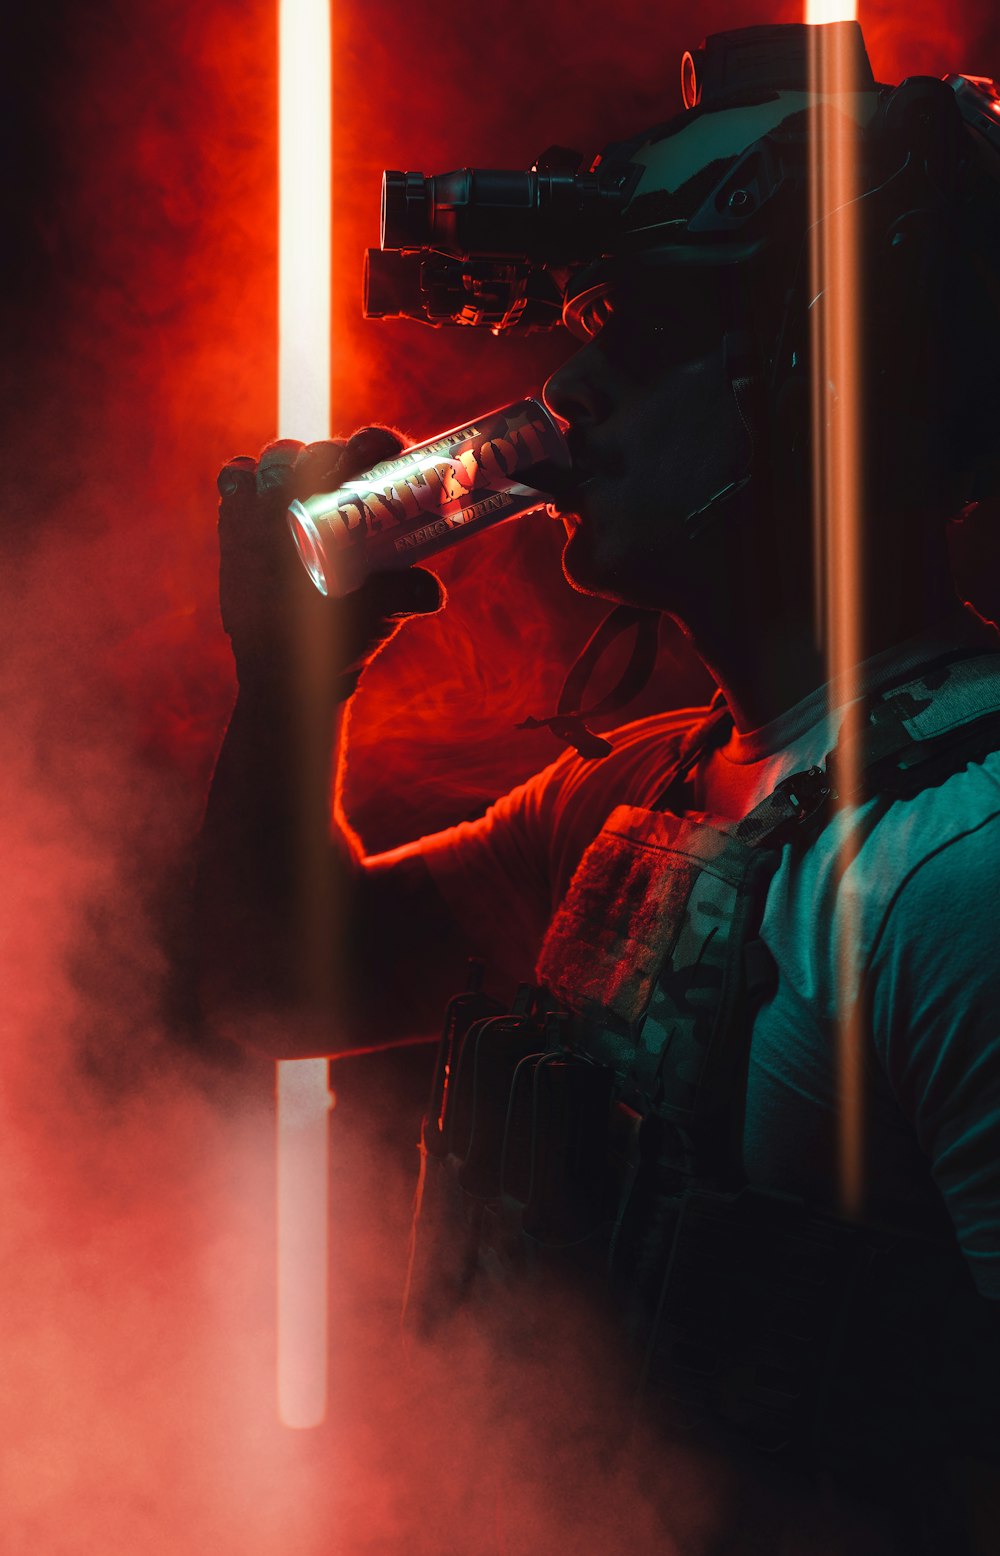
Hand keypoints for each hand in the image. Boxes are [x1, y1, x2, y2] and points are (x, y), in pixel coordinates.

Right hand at [216, 426, 443, 700]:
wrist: (291, 662)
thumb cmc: (347, 634)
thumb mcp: (379, 614)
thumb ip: (404, 595)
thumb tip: (430, 592)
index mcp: (368, 502)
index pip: (374, 451)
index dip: (373, 442)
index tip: (368, 455)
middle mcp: (326, 490)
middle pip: (325, 448)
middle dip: (325, 455)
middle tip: (324, 482)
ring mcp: (282, 497)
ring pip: (280, 455)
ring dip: (280, 465)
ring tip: (281, 498)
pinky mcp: (242, 511)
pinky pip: (238, 476)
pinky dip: (241, 478)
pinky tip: (247, 498)